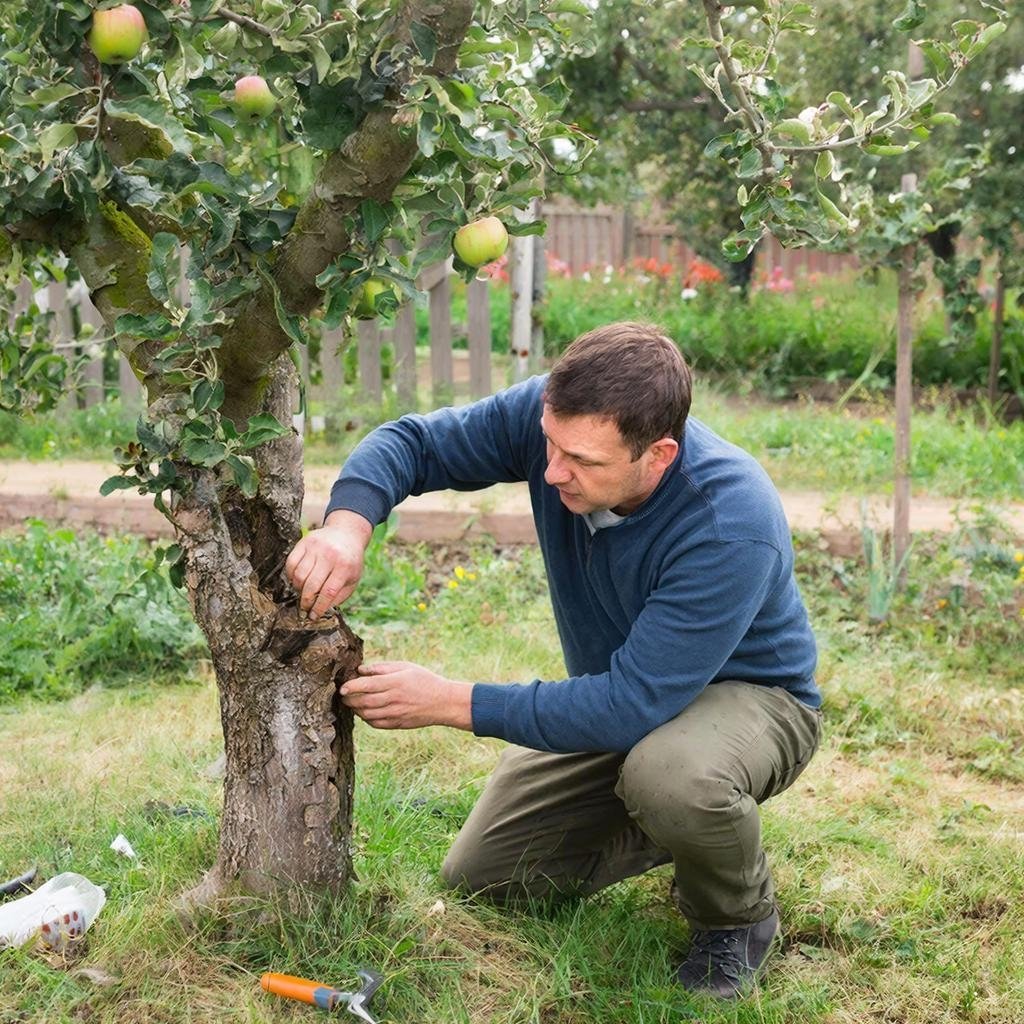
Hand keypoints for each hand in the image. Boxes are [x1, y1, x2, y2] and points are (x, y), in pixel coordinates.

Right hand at [284, 509, 372, 619]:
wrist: (346, 534)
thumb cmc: (349, 561)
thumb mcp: (352, 579)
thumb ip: (339, 596)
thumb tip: (322, 611)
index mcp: (345, 566)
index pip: (328, 592)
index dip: (319, 607)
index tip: (313, 616)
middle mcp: (329, 555)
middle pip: (311, 585)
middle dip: (306, 601)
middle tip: (305, 608)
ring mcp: (315, 547)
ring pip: (299, 575)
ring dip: (297, 589)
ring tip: (302, 592)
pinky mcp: (303, 542)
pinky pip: (290, 563)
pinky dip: (290, 576)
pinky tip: (296, 580)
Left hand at [339, 660, 472, 731]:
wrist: (443, 702)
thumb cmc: (424, 680)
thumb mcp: (405, 667)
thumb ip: (382, 668)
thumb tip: (361, 670)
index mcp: (395, 682)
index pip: (367, 685)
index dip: (351, 686)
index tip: (342, 687)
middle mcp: (394, 699)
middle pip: (363, 701)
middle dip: (349, 699)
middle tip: (343, 695)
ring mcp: (395, 713)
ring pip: (367, 714)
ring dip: (356, 709)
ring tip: (352, 703)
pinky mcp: (397, 724)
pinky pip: (375, 724)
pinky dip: (366, 719)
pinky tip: (365, 712)